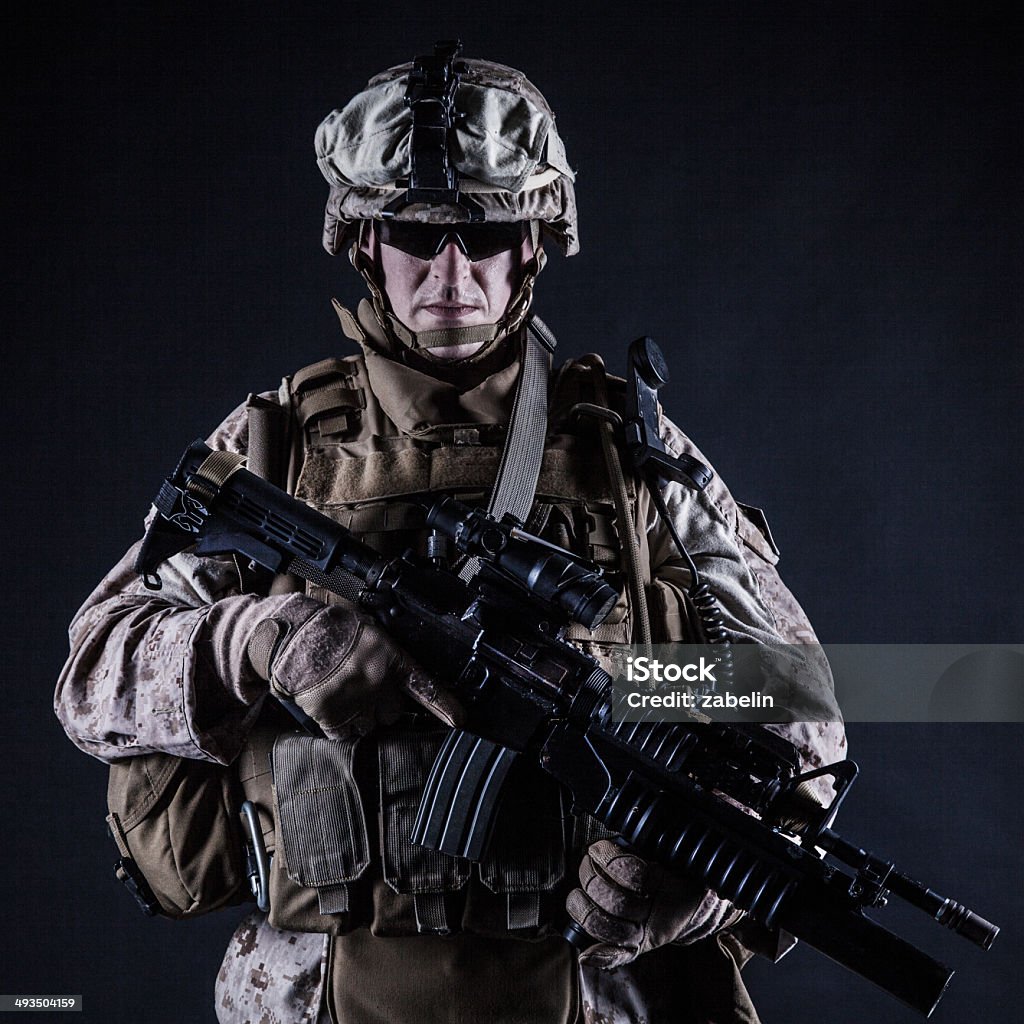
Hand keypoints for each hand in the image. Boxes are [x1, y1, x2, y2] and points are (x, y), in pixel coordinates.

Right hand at [246, 594, 462, 738]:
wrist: (294, 637)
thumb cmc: (331, 629)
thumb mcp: (371, 632)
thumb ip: (390, 656)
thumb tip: (401, 676)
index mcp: (390, 659)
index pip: (425, 687)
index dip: (445, 705)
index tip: (459, 720)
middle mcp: (376, 685)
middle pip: (394, 713)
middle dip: (384, 705)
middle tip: (366, 688)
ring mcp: (355, 704)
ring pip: (370, 726)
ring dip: (363, 717)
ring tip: (346, 694)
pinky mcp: (332, 718)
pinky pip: (346, 735)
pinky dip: (342, 726)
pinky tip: (334, 705)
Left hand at [566, 839, 742, 968]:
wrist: (716, 905)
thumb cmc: (701, 868)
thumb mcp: (700, 844)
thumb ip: (693, 822)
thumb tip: (713, 796)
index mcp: (680, 891)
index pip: (636, 876)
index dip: (612, 859)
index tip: (601, 845)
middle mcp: (663, 918)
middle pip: (615, 903)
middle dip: (593, 877)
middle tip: (590, 858)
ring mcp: (649, 934)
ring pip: (607, 928)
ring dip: (584, 906)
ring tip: (582, 884)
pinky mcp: (639, 944)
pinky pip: (619, 956)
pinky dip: (600, 956)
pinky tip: (586, 952)